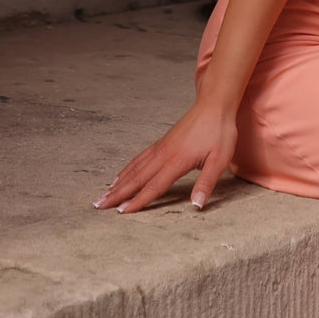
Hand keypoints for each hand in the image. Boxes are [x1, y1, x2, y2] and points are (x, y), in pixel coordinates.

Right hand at [92, 95, 239, 213]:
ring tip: (104, 194)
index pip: (154, 186)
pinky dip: (128, 168)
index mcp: (177, 161)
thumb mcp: (220, 159)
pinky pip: (140, 158)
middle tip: (98, 205)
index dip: (138, 201)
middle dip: (118, 194)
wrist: (214, 104)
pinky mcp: (162, 142)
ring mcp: (161, 147)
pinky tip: (121, 175)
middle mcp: (164, 154)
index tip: (122, 212)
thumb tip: (196, 205)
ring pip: (135, 168)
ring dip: (119, 182)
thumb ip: (206, 183)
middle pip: (137, 178)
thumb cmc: (219, 132)